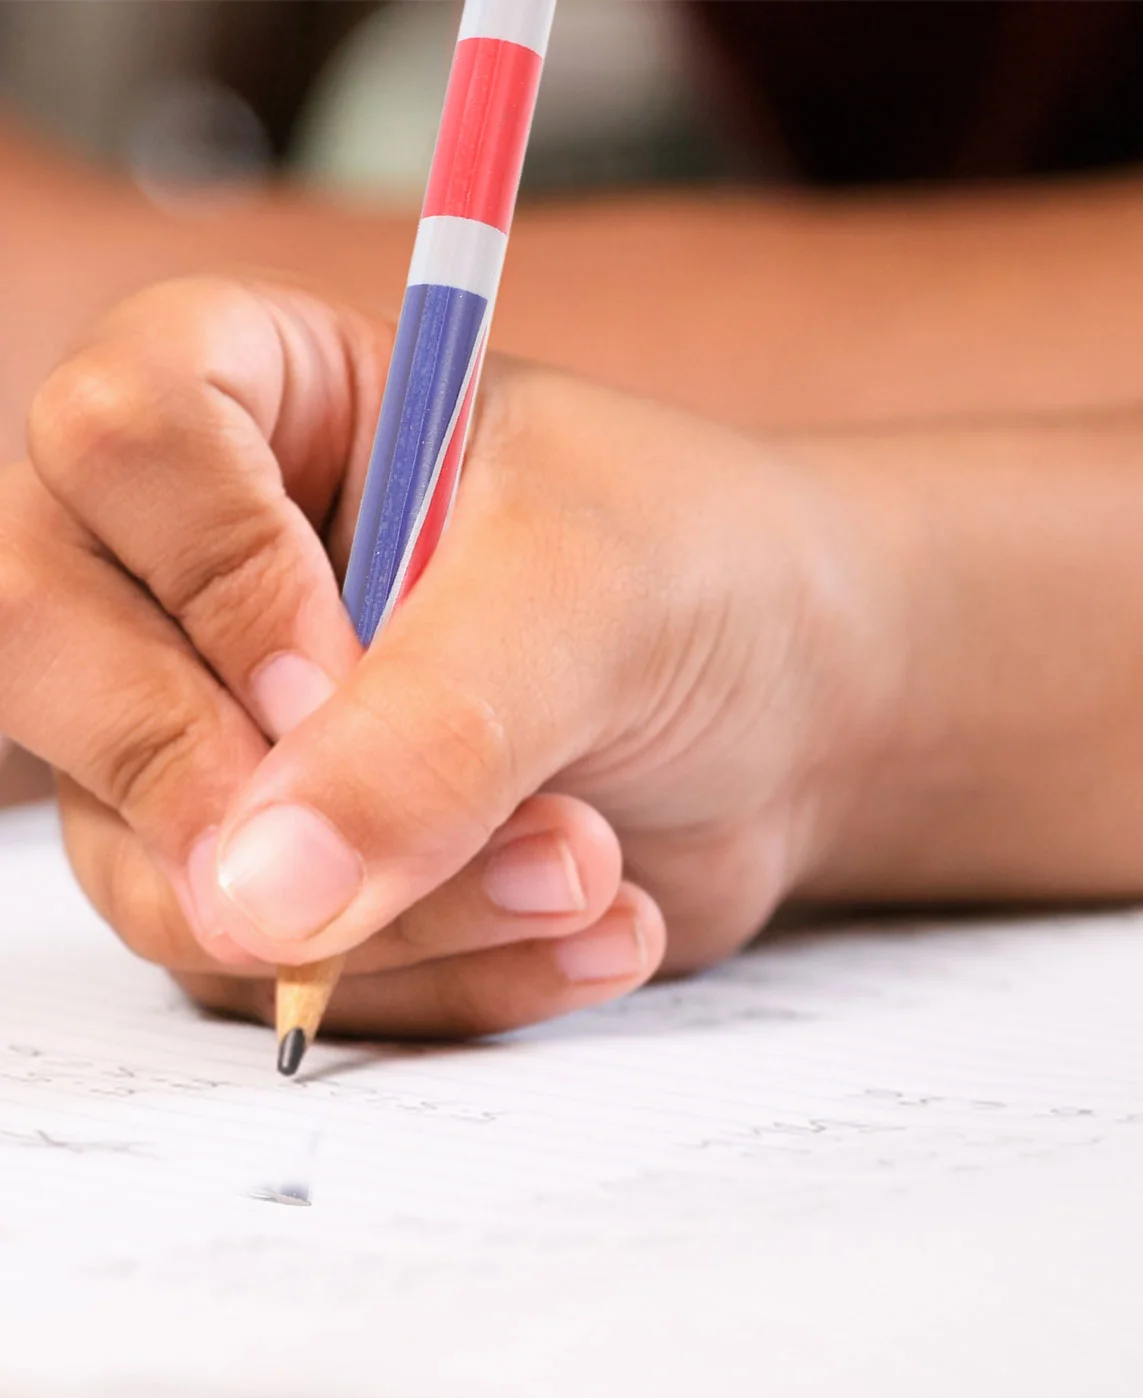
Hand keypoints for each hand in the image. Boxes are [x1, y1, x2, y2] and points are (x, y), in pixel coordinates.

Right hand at [2, 278, 895, 1034]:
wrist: (797, 716)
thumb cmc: (707, 582)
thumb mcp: (595, 604)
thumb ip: (432, 728)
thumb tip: (255, 898)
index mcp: (272, 400)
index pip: (118, 435)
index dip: (217, 576)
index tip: (347, 670)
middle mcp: (205, 567)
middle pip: (52, 662)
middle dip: (239, 794)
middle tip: (410, 849)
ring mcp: (228, 733)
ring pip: (169, 870)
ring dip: (398, 918)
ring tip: (595, 874)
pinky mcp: (290, 873)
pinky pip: (281, 973)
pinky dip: (447, 981)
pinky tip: (594, 931)